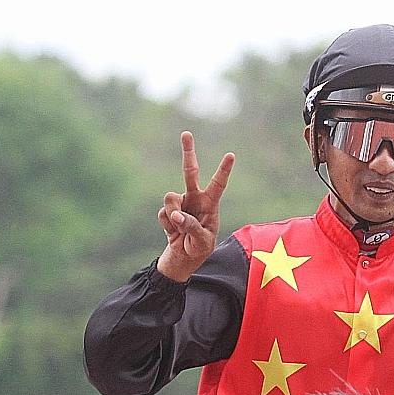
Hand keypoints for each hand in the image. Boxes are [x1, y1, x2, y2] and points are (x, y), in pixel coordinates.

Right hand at [157, 131, 235, 282]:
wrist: (182, 260)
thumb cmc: (199, 250)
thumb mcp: (202, 242)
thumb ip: (191, 226)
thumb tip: (177, 214)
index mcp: (210, 204)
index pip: (218, 184)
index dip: (223, 170)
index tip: (231, 155)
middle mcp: (195, 199)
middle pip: (190, 172)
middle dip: (188, 152)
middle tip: (186, 133)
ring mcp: (181, 204)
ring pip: (170, 198)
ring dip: (173, 214)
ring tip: (180, 229)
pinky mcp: (168, 212)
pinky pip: (163, 213)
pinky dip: (167, 224)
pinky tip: (173, 232)